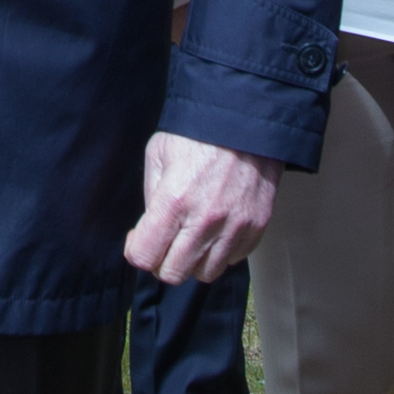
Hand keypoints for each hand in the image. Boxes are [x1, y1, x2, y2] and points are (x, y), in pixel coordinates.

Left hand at [127, 131, 278, 282]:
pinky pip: (233, 259)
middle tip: (164, 242)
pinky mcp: (257, 227)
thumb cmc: (197, 133)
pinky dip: (221, 251)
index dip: (136, 251)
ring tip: (192, 235)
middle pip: (173, 274)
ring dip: (194, 260)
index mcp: (174, 201)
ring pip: (205, 273)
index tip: (139, 238)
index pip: (144, 256)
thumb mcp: (158, 154)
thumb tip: (149, 230)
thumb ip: (151, 197)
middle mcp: (205, 220)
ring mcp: (235, 227)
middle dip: (162, 261)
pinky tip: (216, 228)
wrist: (246, 119)